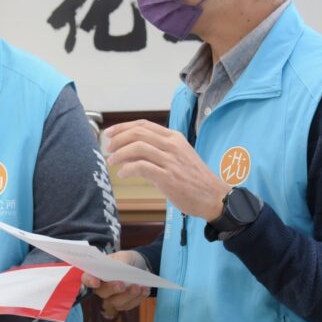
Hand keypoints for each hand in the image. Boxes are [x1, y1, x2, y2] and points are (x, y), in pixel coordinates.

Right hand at [81, 251, 150, 314]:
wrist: (141, 267)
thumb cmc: (128, 260)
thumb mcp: (125, 256)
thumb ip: (121, 262)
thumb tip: (120, 270)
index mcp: (98, 273)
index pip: (87, 278)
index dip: (89, 281)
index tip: (96, 281)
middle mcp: (102, 287)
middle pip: (102, 292)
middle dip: (112, 289)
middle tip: (122, 284)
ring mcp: (113, 297)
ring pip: (116, 302)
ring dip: (128, 295)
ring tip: (138, 287)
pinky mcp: (124, 304)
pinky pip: (129, 305)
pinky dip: (137, 298)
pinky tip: (144, 290)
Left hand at [104, 119, 230, 220]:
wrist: (213, 196)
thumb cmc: (194, 179)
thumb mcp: (177, 158)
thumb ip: (156, 152)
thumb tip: (129, 151)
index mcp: (174, 138)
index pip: (144, 125)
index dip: (123, 127)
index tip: (110, 133)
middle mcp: (172, 145)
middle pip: (138, 133)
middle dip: (118, 139)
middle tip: (108, 148)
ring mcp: (171, 161)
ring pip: (138, 147)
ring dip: (120, 153)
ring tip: (112, 161)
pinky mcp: (169, 177)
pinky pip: (142, 167)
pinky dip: (128, 169)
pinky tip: (122, 174)